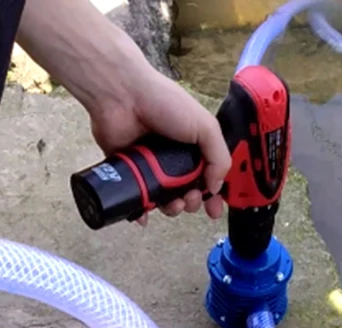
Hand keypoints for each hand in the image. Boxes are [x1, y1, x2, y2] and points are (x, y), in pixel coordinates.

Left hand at [87, 62, 230, 221]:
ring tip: (171, 204)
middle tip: (190, 199)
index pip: (208, 176)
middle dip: (192, 202)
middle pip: (187, 192)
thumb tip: (217, 186)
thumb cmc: (163, 101)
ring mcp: (150, 166)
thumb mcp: (205, 126)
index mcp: (193, 146)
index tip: (214, 210)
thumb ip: (219, 157)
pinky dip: (141, 212)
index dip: (213, 195)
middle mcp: (172, 157)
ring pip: (164, 200)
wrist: (123, 97)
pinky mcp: (130, 172)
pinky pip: (137, 199)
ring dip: (171, 208)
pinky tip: (144, 216)